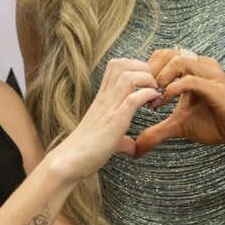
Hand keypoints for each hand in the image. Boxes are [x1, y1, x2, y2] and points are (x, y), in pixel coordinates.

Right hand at [54, 58, 162, 179]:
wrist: (70, 160)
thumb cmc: (86, 150)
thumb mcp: (108, 139)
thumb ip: (122, 140)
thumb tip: (132, 148)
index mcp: (102, 98)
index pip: (116, 66)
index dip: (135, 66)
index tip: (147, 82)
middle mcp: (105, 98)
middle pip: (123, 64)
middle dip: (144, 68)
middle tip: (154, 84)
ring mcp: (109, 107)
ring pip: (129, 76)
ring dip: (147, 80)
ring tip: (154, 92)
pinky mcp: (115, 121)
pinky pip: (133, 98)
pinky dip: (148, 96)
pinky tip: (153, 104)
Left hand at [134, 49, 224, 157]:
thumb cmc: (215, 125)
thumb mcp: (179, 126)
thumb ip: (157, 131)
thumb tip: (136, 148)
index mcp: (192, 69)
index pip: (162, 55)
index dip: (147, 70)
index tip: (139, 91)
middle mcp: (201, 66)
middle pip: (167, 53)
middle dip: (150, 72)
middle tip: (142, 92)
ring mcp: (210, 74)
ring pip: (177, 60)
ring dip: (160, 78)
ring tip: (153, 98)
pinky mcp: (216, 87)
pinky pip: (189, 80)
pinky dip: (172, 90)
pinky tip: (163, 103)